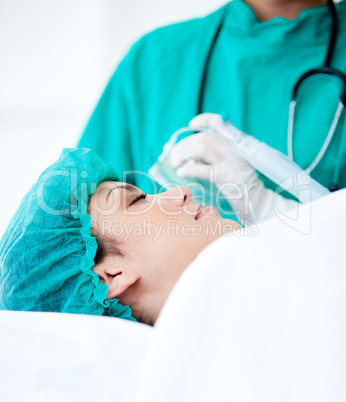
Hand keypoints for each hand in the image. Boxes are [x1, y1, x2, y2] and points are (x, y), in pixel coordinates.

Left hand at [169, 113, 297, 223]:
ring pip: (201, 149)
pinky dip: (188, 169)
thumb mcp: (230, 165)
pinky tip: (181, 173)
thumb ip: (214, 157)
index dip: (204, 120)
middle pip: (203, 138)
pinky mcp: (226, 177)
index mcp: (236, 144)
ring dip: (183, 155)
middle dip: (184, 146)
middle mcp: (234, 149)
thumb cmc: (240, 186)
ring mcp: (231, 162)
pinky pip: (202, 169)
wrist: (257, 203)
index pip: (220, 123)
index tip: (191, 124)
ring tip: (175, 164)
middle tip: (174, 157)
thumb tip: (187, 154)